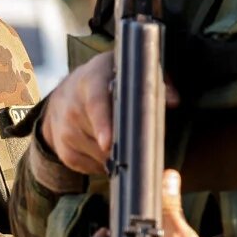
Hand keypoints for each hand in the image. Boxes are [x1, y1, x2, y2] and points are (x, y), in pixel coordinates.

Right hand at [38, 53, 178, 177]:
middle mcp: (73, 105)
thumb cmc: (105, 80)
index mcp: (91, 81)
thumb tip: (174, 101)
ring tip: (122, 144)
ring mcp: (64, 128)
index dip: (102, 125)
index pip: (96, 105)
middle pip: (99, 137)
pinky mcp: (62, 148)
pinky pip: (85, 165)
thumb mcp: (127, 71)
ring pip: (96, 155)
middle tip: (139, 147)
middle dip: (122, 146)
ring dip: (113, 156)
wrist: (66, 93)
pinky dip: (100, 164)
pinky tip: (106, 152)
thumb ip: (154, 81)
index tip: (109, 143)